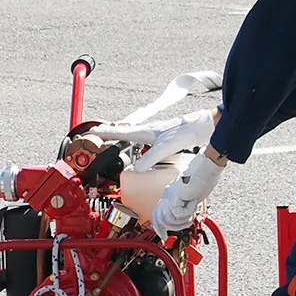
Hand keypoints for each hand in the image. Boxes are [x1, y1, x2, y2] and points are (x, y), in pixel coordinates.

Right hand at [96, 107, 217, 168]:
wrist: (205, 125)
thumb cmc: (187, 132)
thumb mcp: (167, 147)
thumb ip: (151, 157)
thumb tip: (137, 169)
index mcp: (147, 131)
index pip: (120, 132)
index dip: (105, 133)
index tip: (90, 132)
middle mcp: (150, 130)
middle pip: (124, 131)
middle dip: (109, 133)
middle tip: (95, 133)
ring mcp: (157, 133)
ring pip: (133, 134)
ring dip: (121, 136)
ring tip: (111, 137)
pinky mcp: (164, 137)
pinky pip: (143, 139)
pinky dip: (135, 141)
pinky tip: (138, 144)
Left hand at [151, 152, 224, 234]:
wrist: (207, 168)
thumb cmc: (205, 178)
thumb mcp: (194, 197)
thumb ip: (186, 207)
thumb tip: (183, 218)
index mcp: (170, 194)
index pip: (157, 214)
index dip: (159, 227)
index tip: (164, 236)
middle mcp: (167, 194)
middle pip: (157, 219)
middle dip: (167, 228)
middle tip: (177, 228)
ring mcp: (170, 195)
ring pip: (167, 220)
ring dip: (181, 222)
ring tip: (190, 214)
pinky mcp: (175, 196)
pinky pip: (177, 215)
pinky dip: (187, 214)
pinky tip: (192, 206)